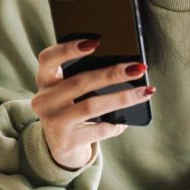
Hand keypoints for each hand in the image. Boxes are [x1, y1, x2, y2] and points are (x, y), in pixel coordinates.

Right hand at [31, 38, 154, 169]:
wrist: (62, 147)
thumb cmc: (73, 109)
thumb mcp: (70, 92)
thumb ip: (84, 77)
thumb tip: (125, 66)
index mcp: (45, 80)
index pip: (48, 58)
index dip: (68, 49)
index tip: (95, 42)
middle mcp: (44, 100)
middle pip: (80, 82)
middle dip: (112, 74)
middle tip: (138, 68)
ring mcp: (53, 122)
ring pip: (91, 106)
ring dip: (122, 97)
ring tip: (145, 91)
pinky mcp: (66, 142)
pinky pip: (98, 130)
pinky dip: (115, 125)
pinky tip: (126, 121)